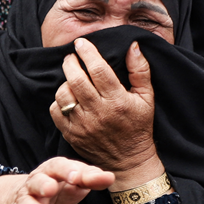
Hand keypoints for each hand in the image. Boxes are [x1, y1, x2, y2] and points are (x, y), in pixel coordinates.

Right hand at [0, 157, 114, 203]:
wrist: (26, 199)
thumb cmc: (58, 187)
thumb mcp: (74, 180)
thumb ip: (90, 178)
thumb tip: (109, 177)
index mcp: (50, 170)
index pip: (56, 166)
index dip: (66, 170)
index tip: (77, 177)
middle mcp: (34, 184)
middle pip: (35, 182)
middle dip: (42, 185)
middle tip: (51, 189)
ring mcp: (25, 203)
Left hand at [50, 39, 160, 188]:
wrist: (129, 160)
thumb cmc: (139, 125)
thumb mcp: (147, 97)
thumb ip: (140, 70)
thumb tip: (133, 46)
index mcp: (118, 101)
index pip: (98, 70)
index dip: (88, 53)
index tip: (81, 42)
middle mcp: (98, 113)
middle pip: (76, 80)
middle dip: (71, 62)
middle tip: (72, 56)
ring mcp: (82, 125)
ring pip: (63, 95)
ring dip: (64, 81)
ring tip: (71, 77)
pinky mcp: (71, 135)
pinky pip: (55, 111)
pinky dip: (58, 100)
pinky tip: (68, 97)